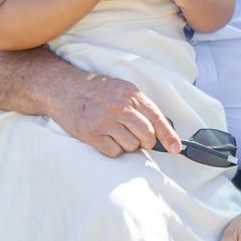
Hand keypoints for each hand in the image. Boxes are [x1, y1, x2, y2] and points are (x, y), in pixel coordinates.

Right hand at [47, 72, 180, 156]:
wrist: (64, 89)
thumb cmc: (96, 90)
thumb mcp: (122, 89)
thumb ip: (140, 106)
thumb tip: (160, 129)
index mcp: (132, 95)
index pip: (157, 119)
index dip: (169, 136)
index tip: (176, 149)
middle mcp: (120, 107)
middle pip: (147, 135)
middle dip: (146, 142)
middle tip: (139, 139)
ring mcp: (105, 121)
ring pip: (131, 146)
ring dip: (128, 145)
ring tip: (116, 133)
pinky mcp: (91, 134)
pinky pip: (114, 151)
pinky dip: (113, 149)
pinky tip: (105, 138)